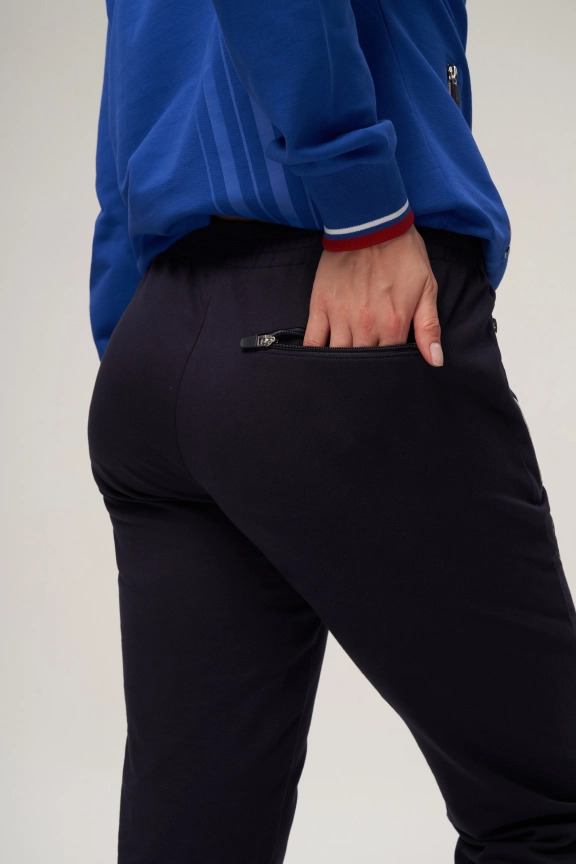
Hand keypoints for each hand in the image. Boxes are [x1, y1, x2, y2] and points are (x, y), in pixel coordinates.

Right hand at [303, 224, 442, 366]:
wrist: (371, 223)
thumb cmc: (403, 255)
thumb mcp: (426, 289)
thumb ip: (429, 327)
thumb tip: (434, 361)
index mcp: (393, 325)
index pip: (390, 362)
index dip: (390, 367)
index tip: (390, 367)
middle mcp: (366, 327)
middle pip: (363, 362)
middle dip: (366, 368)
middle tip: (367, 369)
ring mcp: (340, 318)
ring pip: (338, 356)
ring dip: (342, 364)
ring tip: (346, 367)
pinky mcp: (321, 307)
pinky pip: (313, 340)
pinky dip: (314, 354)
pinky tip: (320, 360)